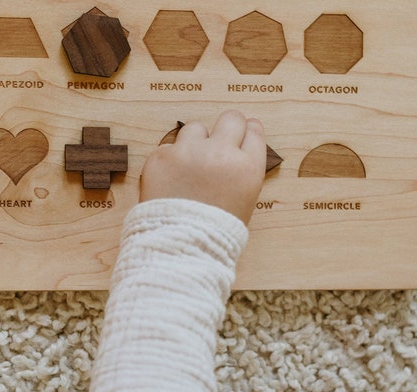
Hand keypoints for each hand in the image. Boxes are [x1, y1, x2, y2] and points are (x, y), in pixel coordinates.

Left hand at [139, 110, 266, 224]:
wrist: (182, 248)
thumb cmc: (216, 232)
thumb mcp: (244, 202)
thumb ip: (243, 171)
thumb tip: (239, 144)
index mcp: (248, 168)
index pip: (254, 131)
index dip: (246, 133)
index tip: (240, 136)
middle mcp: (221, 154)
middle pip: (231, 118)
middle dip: (226, 128)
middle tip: (217, 144)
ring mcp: (190, 153)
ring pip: (196, 129)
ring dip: (195, 144)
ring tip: (190, 170)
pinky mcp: (161, 157)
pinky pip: (168, 148)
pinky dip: (170, 162)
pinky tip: (171, 182)